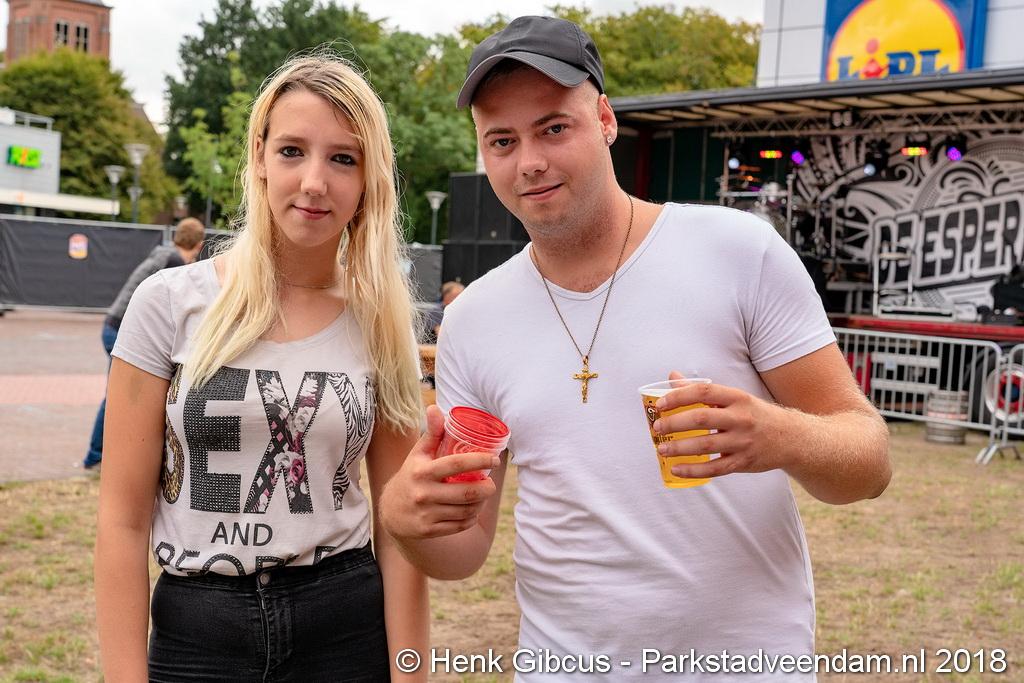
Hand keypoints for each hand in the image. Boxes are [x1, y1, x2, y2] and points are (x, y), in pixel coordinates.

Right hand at [379, 405, 499, 539]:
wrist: (390, 511)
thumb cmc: (411, 475)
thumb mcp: (418, 454)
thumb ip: (432, 433)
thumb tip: (436, 408)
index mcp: (422, 471)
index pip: (456, 464)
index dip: (479, 461)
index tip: (494, 460)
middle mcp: (423, 493)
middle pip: (466, 493)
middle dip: (486, 489)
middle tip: (491, 484)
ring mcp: (426, 514)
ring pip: (465, 510)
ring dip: (480, 503)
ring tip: (484, 495)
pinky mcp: (429, 530)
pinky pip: (459, 525)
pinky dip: (471, 518)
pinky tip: (473, 510)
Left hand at [652, 371, 790, 478]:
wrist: (792, 438)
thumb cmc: (756, 415)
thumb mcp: (735, 397)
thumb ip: (703, 390)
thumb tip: (672, 377)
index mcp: (737, 397)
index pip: (703, 392)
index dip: (679, 396)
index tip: (660, 404)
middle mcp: (741, 418)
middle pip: (701, 419)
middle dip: (674, 423)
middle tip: (657, 428)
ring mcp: (743, 442)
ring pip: (705, 445)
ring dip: (679, 448)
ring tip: (661, 449)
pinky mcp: (744, 462)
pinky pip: (714, 468)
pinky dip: (693, 470)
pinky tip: (676, 469)